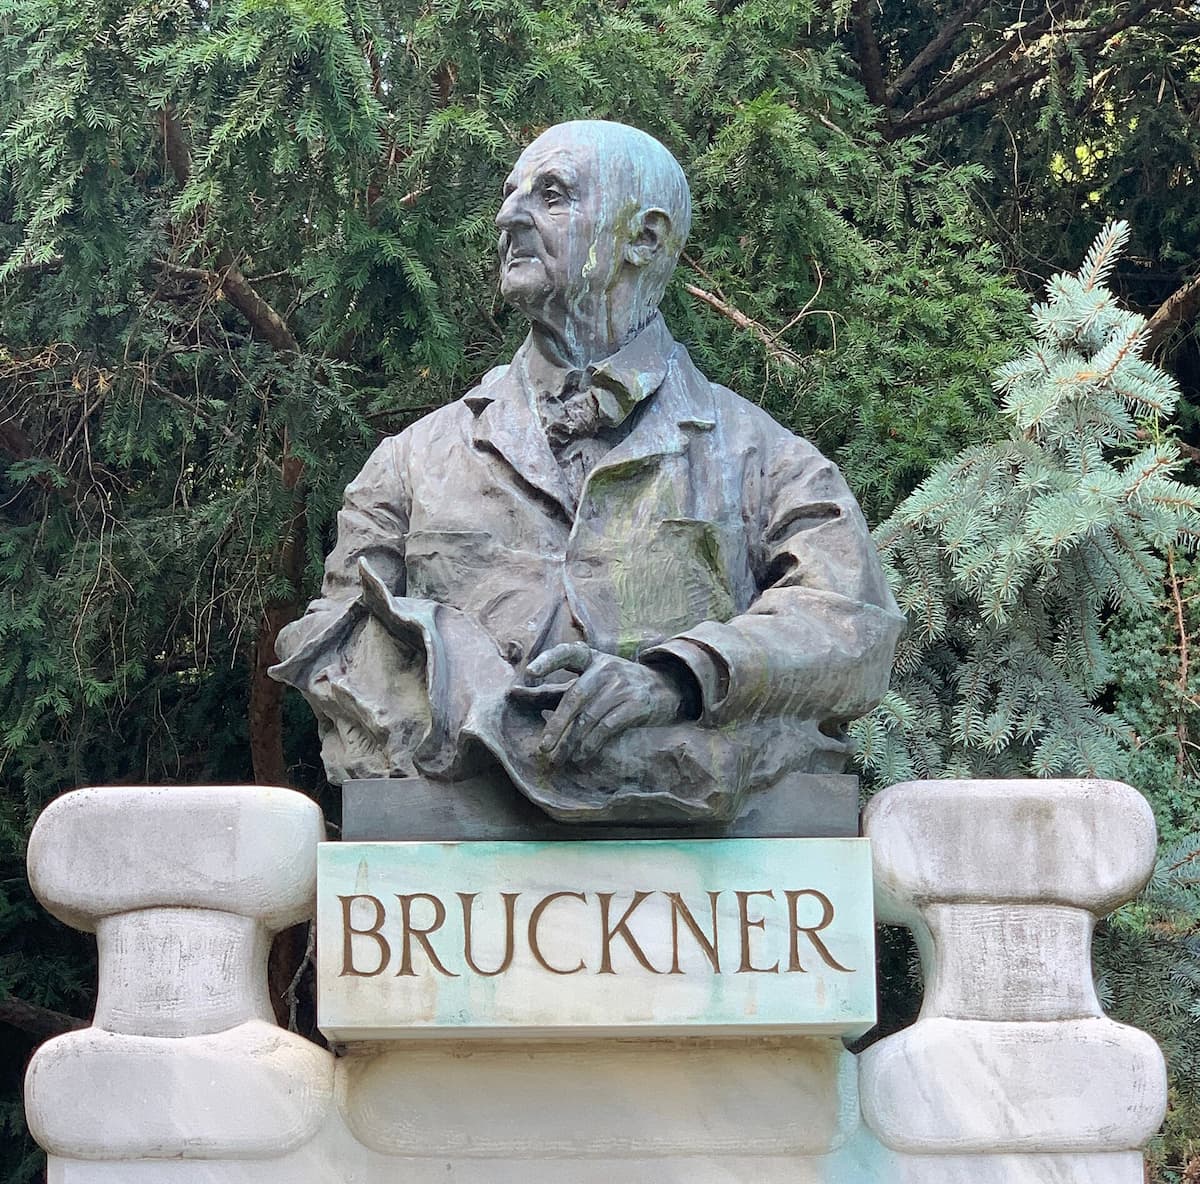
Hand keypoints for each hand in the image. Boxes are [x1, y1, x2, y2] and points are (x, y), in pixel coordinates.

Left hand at [524, 643, 686, 765]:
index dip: (548, 661)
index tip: (530, 673)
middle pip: (574, 697)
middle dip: (556, 725)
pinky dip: (592, 744)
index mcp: (590, 658)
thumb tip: (512, 694)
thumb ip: (551, 689)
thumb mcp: (586, 681)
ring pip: (589, 717)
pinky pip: (607, 727)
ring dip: (572, 741)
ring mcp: (622, 685)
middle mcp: (606, 668)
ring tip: (560, 758)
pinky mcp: (636, 704)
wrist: (665, 688)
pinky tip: (582, 756)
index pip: (567, 653)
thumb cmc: (615, 686)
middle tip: (543, 748)